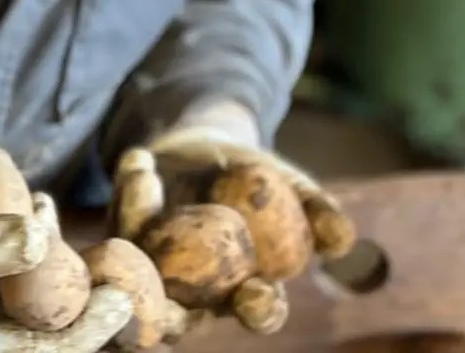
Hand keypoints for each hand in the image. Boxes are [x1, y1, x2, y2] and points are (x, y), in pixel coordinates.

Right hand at [0, 185, 133, 352]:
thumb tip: (41, 238)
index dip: (85, 332)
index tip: (118, 300)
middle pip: (47, 329)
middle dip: (79, 294)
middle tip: (110, 261)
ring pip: (38, 296)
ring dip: (57, 262)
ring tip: (54, 213)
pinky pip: (22, 271)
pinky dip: (35, 240)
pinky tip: (38, 205)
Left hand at [108, 101, 355, 334]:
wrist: (212, 148)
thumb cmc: (260, 179)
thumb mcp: (292, 189)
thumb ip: (318, 212)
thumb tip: (342, 238)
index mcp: (245, 289)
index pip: (257, 311)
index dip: (259, 308)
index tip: (259, 291)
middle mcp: (195, 292)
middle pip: (183, 316)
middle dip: (171, 311)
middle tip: (168, 292)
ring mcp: (154, 268)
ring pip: (141, 267)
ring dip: (139, 226)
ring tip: (146, 180)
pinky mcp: (125, 236)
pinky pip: (123, 221)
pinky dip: (129, 191)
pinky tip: (140, 159)